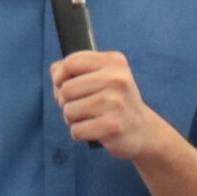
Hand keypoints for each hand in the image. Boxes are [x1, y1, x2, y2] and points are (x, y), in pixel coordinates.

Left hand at [51, 51, 172, 160]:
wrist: (142, 130)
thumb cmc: (116, 101)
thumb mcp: (104, 76)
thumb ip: (77, 69)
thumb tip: (55, 70)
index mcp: (114, 62)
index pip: (71, 62)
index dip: (59, 76)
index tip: (62, 85)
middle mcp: (117, 79)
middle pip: (66, 89)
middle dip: (66, 102)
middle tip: (81, 107)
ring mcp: (115, 103)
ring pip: (69, 111)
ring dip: (73, 119)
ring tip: (89, 118)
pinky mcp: (112, 126)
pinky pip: (76, 130)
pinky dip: (80, 133)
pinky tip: (94, 130)